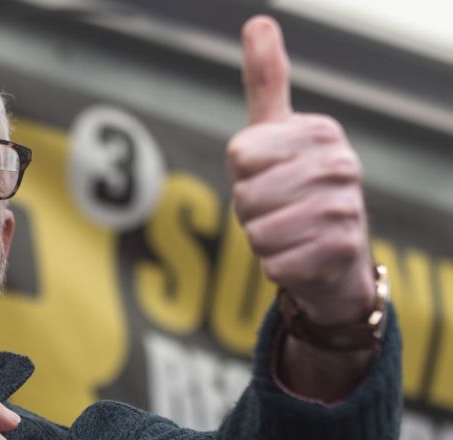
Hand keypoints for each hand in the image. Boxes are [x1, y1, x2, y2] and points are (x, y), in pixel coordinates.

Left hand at [227, 16, 375, 326]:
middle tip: (279, 211)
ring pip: (256, 233)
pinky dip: (276, 267)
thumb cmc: (294, 187)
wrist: (335, 257)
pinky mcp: (340, 251)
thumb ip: (266, 80)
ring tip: (290, 233)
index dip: (243, 177)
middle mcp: (341, 164)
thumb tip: (259, 21)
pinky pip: (272, 264)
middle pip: (245, 197)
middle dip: (250, 213)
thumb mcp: (277, 131)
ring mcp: (346, 208)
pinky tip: (301, 257)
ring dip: (262, 241)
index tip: (269, 176)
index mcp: (321, 131)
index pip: (240, 157)